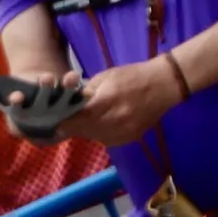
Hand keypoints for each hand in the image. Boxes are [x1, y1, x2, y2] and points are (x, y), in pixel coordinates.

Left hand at [61, 58, 183, 148]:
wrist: (164, 86)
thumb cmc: (133, 76)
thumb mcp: (106, 77)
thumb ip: (88, 92)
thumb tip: (73, 102)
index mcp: (105, 104)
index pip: (77, 118)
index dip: (63, 120)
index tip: (53, 119)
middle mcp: (113, 123)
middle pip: (83, 131)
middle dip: (72, 127)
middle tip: (62, 121)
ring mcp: (123, 133)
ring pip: (94, 138)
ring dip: (85, 131)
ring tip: (80, 122)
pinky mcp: (130, 139)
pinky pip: (107, 140)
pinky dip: (100, 134)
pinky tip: (99, 125)